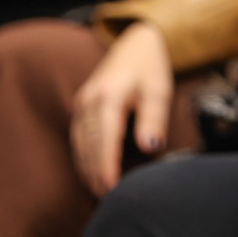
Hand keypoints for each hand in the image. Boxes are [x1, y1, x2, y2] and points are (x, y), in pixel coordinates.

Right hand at [70, 22, 173, 196]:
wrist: (137, 42)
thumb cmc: (150, 67)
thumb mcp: (159, 90)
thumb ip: (154, 119)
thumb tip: (149, 147)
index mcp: (109, 97)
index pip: (105, 140)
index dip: (107, 166)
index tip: (111, 187)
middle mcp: (90, 101)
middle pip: (89, 145)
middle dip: (95, 172)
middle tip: (106, 196)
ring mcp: (82, 103)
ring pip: (80, 143)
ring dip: (87, 167)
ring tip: (98, 189)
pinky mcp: (81, 105)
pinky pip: (78, 136)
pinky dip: (83, 155)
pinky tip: (90, 169)